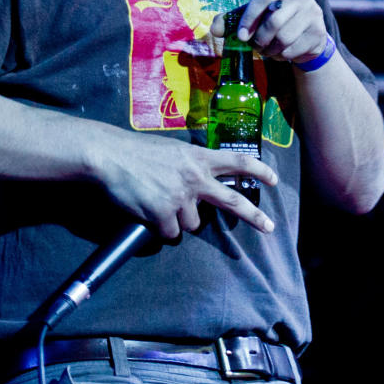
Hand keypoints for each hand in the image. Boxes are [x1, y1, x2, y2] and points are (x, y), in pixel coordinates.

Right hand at [89, 128, 278, 238]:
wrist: (109, 156)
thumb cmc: (135, 151)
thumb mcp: (172, 150)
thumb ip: (190, 164)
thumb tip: (199, 181)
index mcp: (198, 157)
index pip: (237, 161)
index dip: (257, 170)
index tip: (273, 179)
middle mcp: (196, 177)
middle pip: (232, 201)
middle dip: (253, 216)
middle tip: (270, 227)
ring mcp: (181, 198)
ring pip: (191, 223)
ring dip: (178, 220)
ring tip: (158, 203)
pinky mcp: (163, 215)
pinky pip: (169, 233)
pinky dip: (160, 229)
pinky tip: (147, 214)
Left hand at [211, 0, 330, 66]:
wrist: (304, 33)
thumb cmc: (272, 18)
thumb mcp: (252, 15)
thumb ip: (231, 20)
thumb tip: (215, 30)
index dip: (249, 18)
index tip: (242, 36)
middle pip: (274, 21)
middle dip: (260, 39)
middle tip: (256, 46)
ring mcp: (314, 12)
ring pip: (285, 37)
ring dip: (271, 50)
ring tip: (267, 50)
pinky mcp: (319, 31)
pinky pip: (294, 49)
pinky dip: (283, 56)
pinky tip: (282, 52)